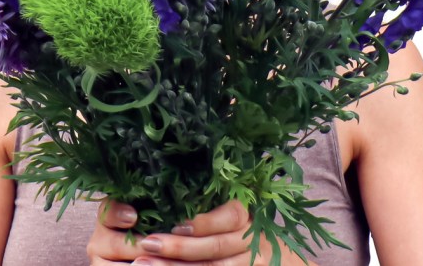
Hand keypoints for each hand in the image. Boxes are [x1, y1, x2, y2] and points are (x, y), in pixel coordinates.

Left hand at [87, 199, 314, 265]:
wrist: (280, 262)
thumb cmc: (247, 225)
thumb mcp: (237, 206)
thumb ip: (213, 196)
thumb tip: (173, 167)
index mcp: (247, 215)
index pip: (231, 217)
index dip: (205, 223)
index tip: (177, 224)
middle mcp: (250, 241)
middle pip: (216, 247)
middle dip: (180, 248)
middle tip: (147, 242)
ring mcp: (248, 264)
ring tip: (143, 263)